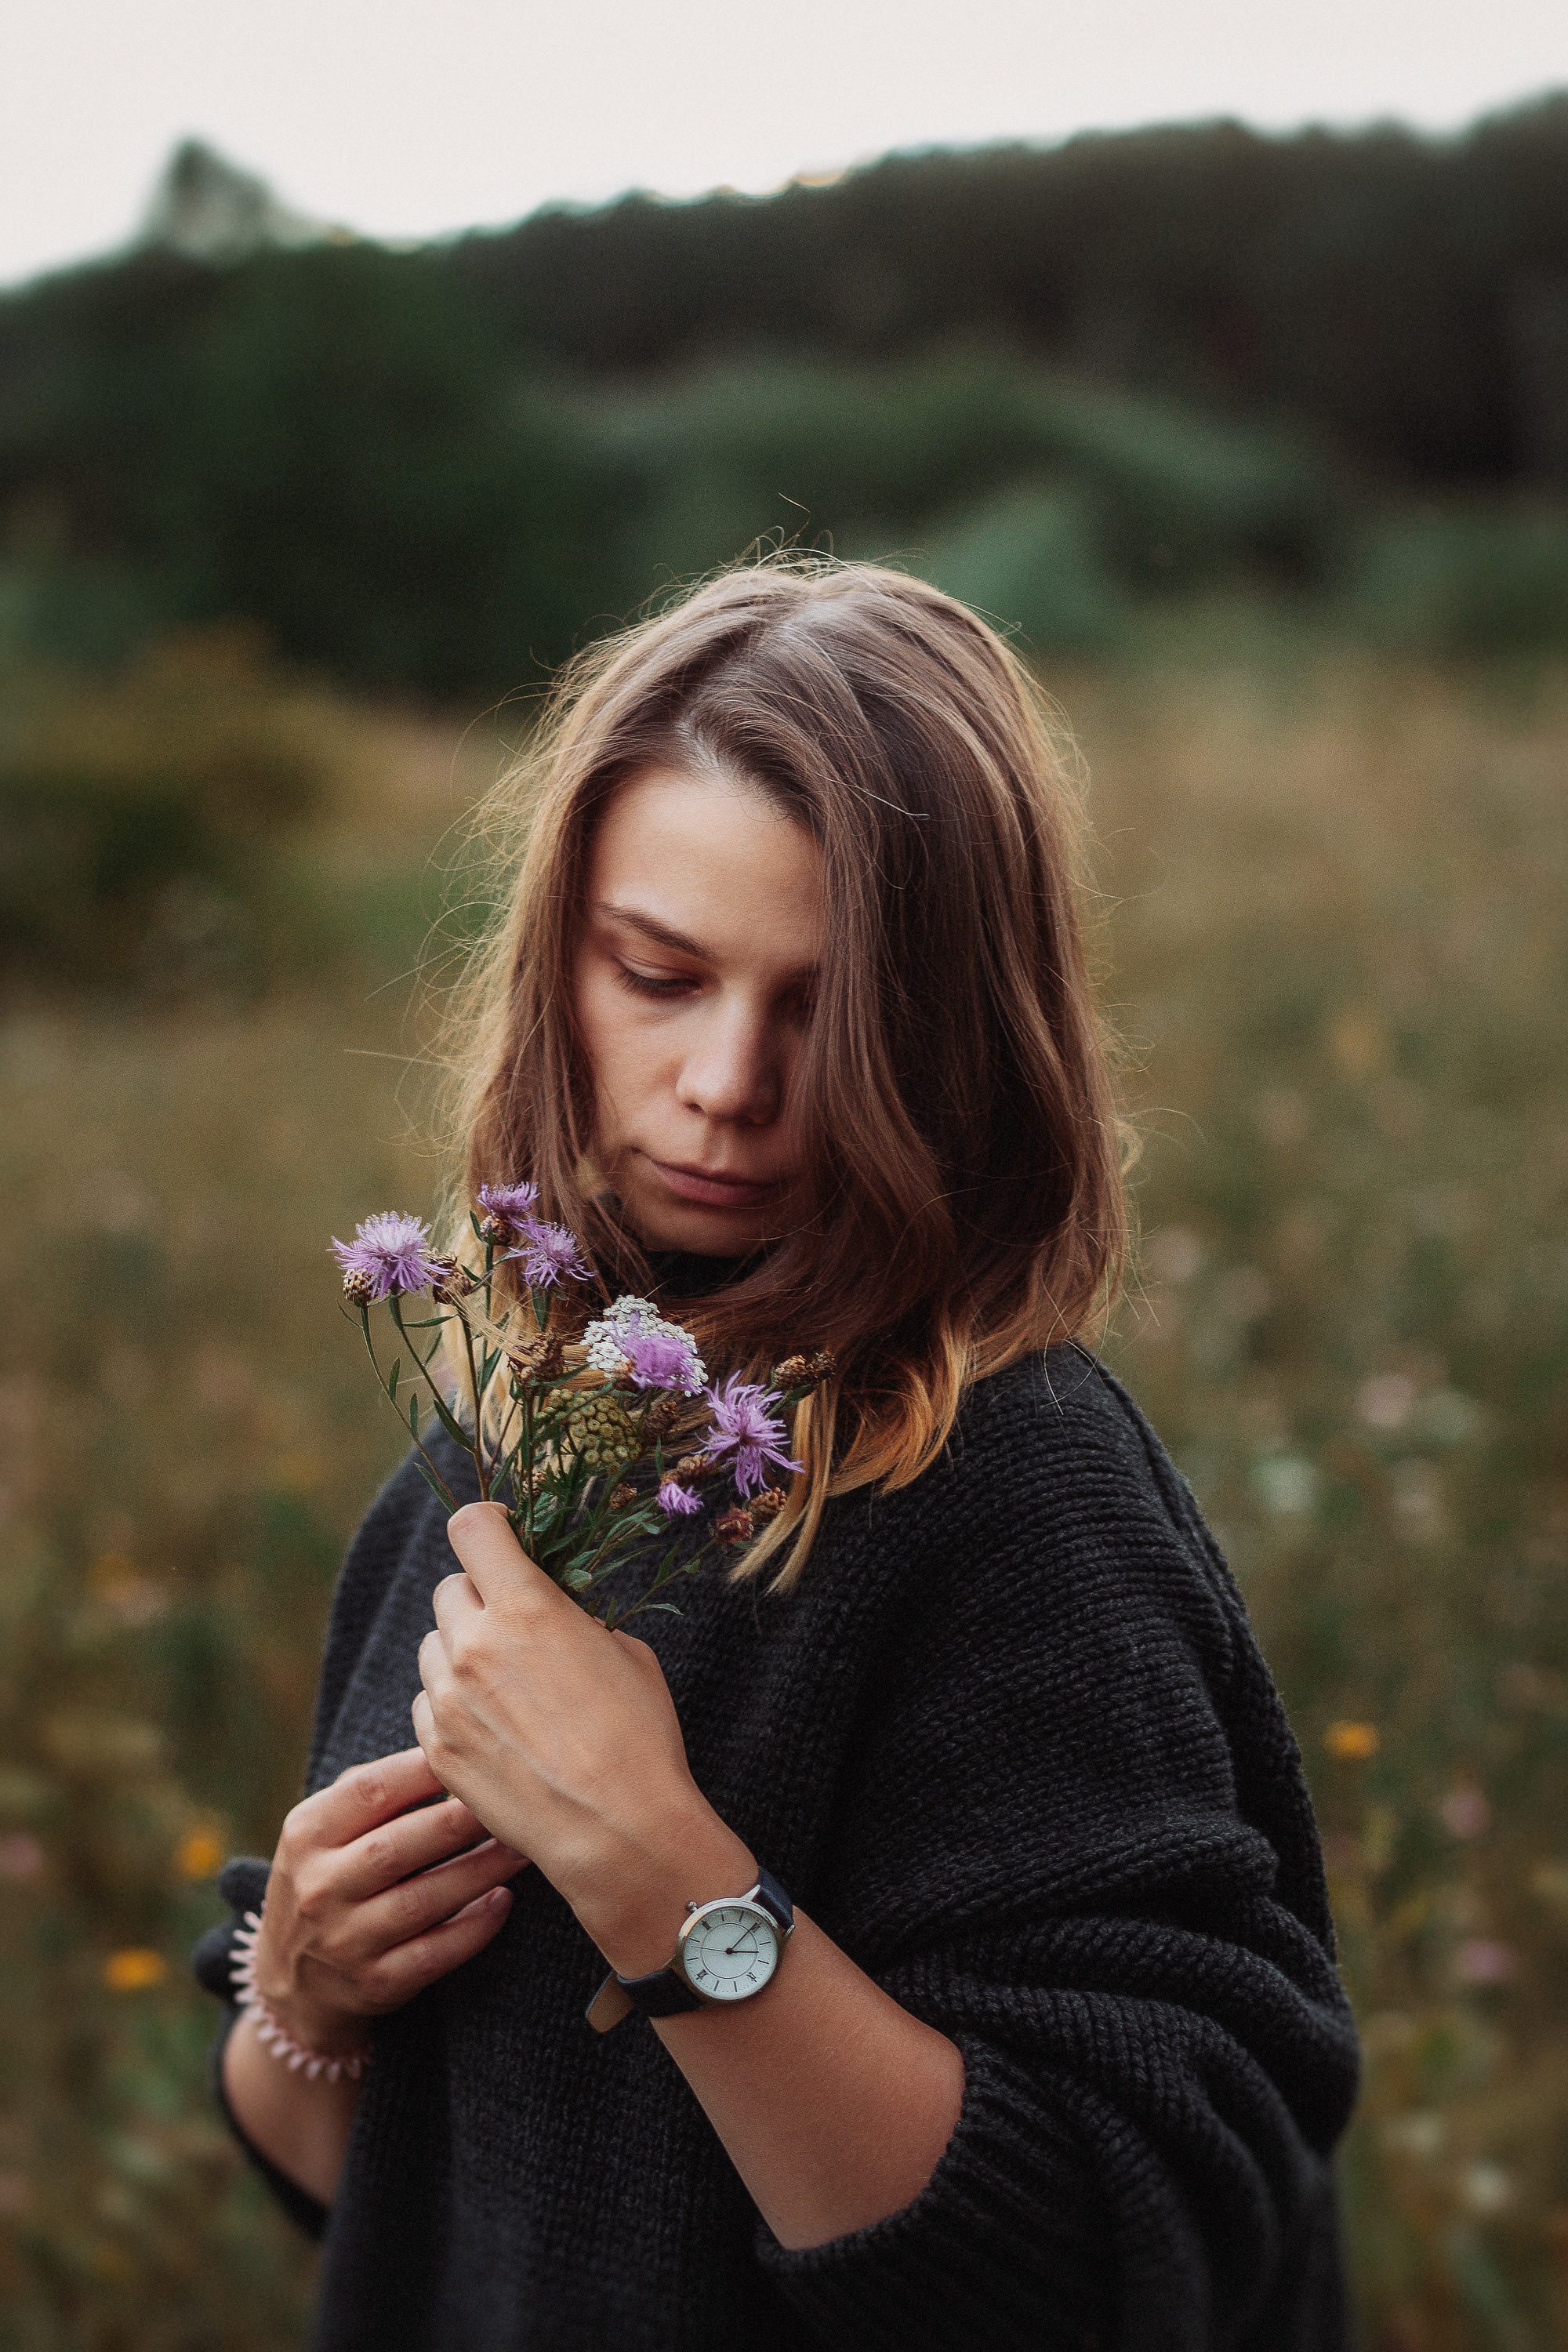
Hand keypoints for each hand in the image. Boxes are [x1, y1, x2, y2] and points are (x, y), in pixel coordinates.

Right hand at [252, 1745, 527, 2055]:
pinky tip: (502, 1901)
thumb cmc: (329, 1878)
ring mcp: (345, 1941)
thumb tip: (442, 1743)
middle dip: (460, 1821)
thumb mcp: (323, 1831)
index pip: (368, 1791)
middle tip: (512, 1801)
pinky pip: (433, 1954)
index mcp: (306, 1834)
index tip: (474, 1752)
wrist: (293, 1979)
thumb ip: (371, 1790)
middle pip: (397, 1846)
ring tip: (522, 1847)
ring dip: (480, 1871)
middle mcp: (319, 1888)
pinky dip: (473, 1928)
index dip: (424, 1769)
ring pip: (422, 1901)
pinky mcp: (375, 1985)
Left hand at [414, 1503, 752, 1976]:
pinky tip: (494, 1727)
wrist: (619, 1831)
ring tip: (506, 1685)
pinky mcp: (438, 1750)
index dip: (488, 1525)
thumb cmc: (639, 1737)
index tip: (503, 1538)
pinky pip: (428, 1704)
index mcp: (525, 1606)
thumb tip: (551, 1609)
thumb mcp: (625, 1651)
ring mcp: (449, 1701)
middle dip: (480, 1597)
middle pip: (449, 1589)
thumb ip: (571, 1617)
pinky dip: (453, 1705)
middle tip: (514, 1625)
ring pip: (432, 1648)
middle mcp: (474, 1645)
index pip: (472, 1528)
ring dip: (461, 1653)